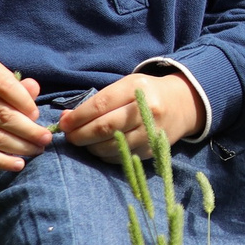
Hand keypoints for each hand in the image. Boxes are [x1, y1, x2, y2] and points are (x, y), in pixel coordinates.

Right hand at [0, 57, 51, 171]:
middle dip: (28, 130)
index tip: (37, 115)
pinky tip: (18, 164)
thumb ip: (17, 84)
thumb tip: (34, 89)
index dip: (26, 104)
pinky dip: (0, 161)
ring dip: (19, 147)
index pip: (6, 88)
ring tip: (37, 149)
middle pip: (1, 116)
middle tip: (45, 138)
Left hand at [59, 72, 201, 157]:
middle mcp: (146, 111)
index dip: (78, 117)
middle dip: (80, 135)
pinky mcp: (151, 149)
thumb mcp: (124, 87)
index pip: (100, 105)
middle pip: (104, 128)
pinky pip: (120, 157)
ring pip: (111, 146)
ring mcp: (150, 133)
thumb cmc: (145, 94)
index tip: (64, 124)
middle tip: (69, 137)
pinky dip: (104, 155)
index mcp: (136, 89)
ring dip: (90, 147)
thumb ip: (96, 102)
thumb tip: (66, 119)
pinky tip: (99, 148)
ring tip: (83, 142)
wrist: (181, 105)